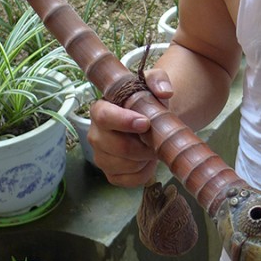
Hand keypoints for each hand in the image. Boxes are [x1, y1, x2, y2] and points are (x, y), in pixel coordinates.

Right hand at [87, 68, 172, 186]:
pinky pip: (130, 180)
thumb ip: (158, 80)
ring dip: (145, 158)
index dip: (124, 121)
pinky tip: (147, 160)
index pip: (104, 116)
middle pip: (117, 146)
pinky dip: (145, 172)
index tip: (145, 123)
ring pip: (125, 165)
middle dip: (143, 145)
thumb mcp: (152, 83)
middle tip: (156, 139)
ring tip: (151, 146)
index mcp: (100, 109)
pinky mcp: (111, 175)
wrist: (151, 123)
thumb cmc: (146, 102)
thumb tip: (164, 92)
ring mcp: (101, 157)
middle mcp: (95, 134)